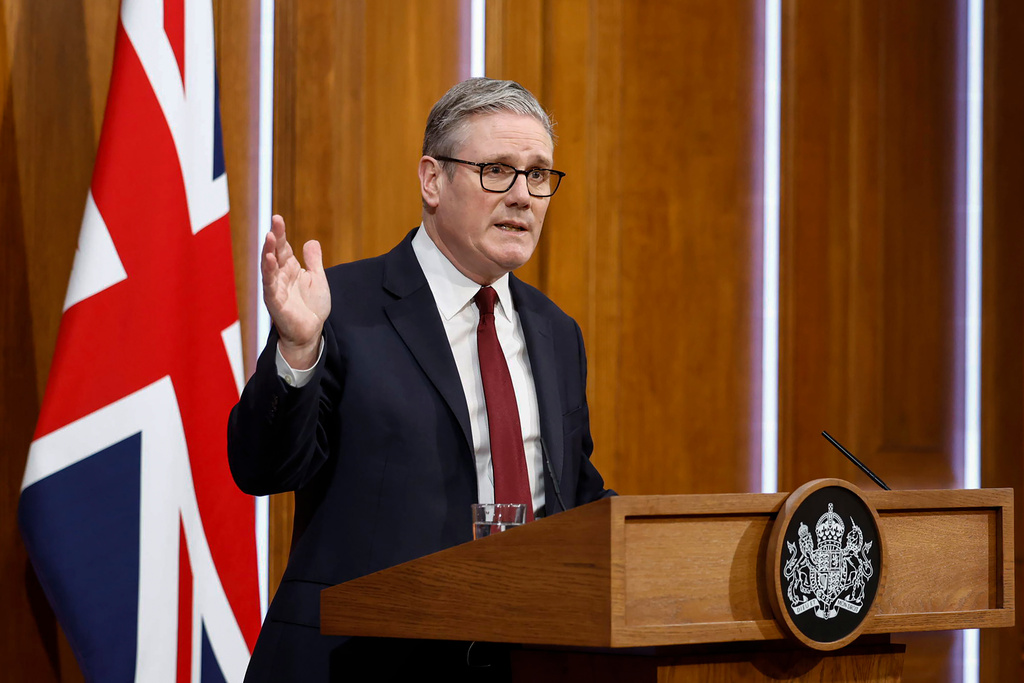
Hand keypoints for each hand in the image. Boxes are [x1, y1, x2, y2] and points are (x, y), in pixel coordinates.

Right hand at [261, 214, 330, 368]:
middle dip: (274, 237)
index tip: (278, 218)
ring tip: (270, 236)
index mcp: (290, 269)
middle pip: (275, 253)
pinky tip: (270, 260)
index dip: (281, 233)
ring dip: (268, 252)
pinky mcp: (275, 301)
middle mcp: (280, 276)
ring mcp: (275, 288)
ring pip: (269, 267)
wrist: (310, 332)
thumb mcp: (317, 279)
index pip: (283, 247)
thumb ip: (314, 261)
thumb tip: (311, 241)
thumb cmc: (311, 307)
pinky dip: (268, 272)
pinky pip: (270, 284)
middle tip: (275, 221)